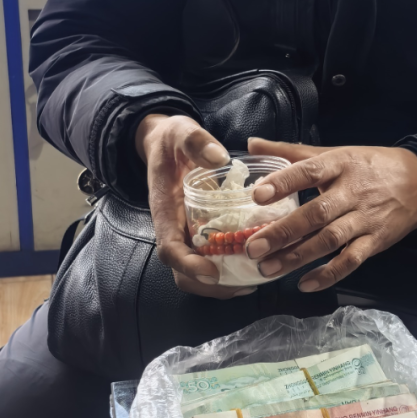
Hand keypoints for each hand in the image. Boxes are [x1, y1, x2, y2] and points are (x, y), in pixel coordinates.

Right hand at [136, 113, 254, 298]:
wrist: (165, 143)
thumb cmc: (173, 140)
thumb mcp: (182, 132)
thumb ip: (197, 142)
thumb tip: (218, 156)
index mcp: (164, 210)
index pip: (169, 249)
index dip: (188, 265)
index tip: (212, 272)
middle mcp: (173, 228)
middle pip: (182, 272)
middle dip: (209, 285)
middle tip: (243, 284)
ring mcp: (185, 232)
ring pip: (195, 273)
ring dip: (221, 284)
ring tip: (252, 281)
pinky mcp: (198, 231)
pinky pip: (208, 260)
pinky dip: (227, 270)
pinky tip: (251, 267)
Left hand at [245, 138, 416, 291]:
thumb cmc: (368, 166)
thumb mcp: (335, 153)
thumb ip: (292, 152)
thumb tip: (251, 144)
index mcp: (339, 165)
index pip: (310, 171)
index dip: (284, 182)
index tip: (258, 195)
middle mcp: (352, 192)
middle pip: (316, 213)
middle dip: (283, 231)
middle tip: (252, 246)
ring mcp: (364, 219)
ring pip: (330, 240)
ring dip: (297, 256)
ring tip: (268, 268)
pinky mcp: (375, 242)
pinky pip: (351, 261)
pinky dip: (329, 275)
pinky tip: (304, 284)